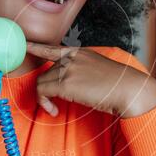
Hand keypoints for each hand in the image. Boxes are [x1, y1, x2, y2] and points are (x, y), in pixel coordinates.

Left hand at [25, 42, 155, 117]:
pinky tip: (53, 111)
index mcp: (80, 52)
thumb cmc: (119, 86)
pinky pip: (42, 91)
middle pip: (46, 72)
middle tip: (53, 104)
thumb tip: (69, 84)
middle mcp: (72, 57)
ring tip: (54, 109)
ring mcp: (68, 68)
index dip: (36, 47)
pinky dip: (44, 103)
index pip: (53, 48)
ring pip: (41, 82)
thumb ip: (81, 71)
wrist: (129, 89)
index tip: (25, 45)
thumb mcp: (98, 70)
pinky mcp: (65, 82)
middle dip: (47, 89)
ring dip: (45, 98)